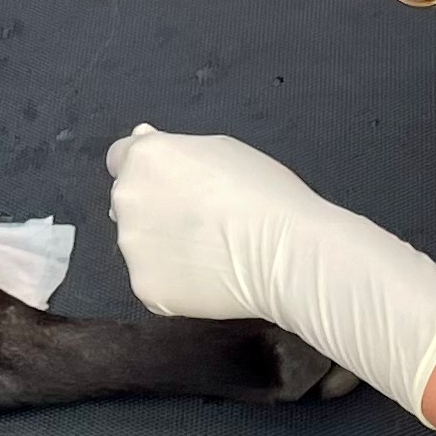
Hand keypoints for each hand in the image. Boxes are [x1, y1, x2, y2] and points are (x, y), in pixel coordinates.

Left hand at [106, 126, 435, 413]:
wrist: (307, 260)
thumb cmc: (283, 197)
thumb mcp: (234, 157)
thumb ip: (187, 157)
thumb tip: (146, 143)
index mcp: (152, 156)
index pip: (128, 156)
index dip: (161, 173)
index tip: (191, 191)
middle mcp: (131, 200)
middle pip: (134, 203)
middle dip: (165, 212)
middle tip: (217, 227)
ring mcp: (137, 250)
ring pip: (146, 246)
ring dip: (174, 250)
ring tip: (228, 258)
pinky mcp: (153, 293)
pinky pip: (161, 285)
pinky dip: (184, 286)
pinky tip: (223, 284)